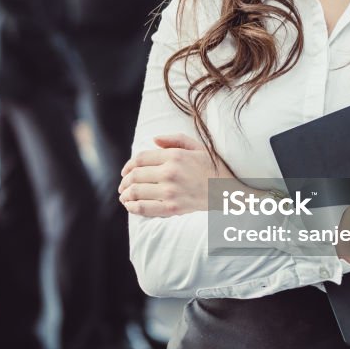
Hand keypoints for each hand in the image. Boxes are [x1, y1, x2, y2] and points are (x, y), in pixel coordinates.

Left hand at [119, 133, 233, 217]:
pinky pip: (145, 208)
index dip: (128, 165)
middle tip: (122, 185)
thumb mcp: (197, 147)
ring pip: (136, 192)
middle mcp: (170, 173)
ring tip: (124, 196)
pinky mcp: (172, 208)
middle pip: (135, 175)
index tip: (125, 171)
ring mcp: (170, 191)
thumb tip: (154, 140)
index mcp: (175, 156)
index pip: (141, 159)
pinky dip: (133, 207)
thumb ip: (175, 140)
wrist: (227, 191)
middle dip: (125, 181)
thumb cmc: (212, 168)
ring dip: (125, 194)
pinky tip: (131, 206)